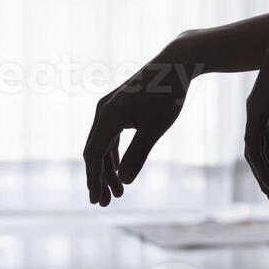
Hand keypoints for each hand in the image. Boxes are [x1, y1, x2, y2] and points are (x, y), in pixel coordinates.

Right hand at [83, 48, 195, 205]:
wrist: (175, 64)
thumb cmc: (167, 96)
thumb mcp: (154, 130)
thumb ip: (137, 155)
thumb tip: (124, 181)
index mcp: (107, 117)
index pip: (93, 155)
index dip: (94, 179)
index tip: (97, 200)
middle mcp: (102, 112)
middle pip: (95, 152)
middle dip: (99, 179)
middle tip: (105, 203)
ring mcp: (109, 108)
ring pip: (103, 145)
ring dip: (108, 169)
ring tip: (118, 193)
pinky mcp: (118, 107)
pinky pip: (111, 136)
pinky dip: (114, 155)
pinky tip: (120, 171)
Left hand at [244, 1, 268, 204]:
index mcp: (266, 111)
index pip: (263, 146)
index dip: (268, 168)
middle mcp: (257, 113)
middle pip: (256, 153)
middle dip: (264, 177)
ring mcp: (255, 112)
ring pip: (253, 152)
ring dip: (263, 176)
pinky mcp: (257, 109)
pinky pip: (254, 143)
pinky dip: (260, 163)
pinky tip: (266, 177)